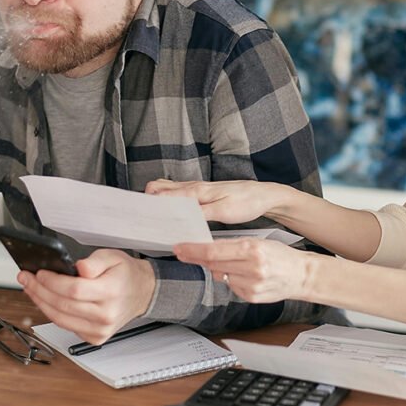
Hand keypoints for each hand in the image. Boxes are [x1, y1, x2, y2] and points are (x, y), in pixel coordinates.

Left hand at [18, 249, 156, 344]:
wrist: (141, 293)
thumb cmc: (125, 275)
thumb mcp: (112, 257)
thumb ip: (94, 261)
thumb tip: (78, 268)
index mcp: (112, 292)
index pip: (74, 290)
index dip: (52, 282)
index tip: (39, 273)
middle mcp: (106, 314)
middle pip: (63, 305)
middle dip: (39, 291)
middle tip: (26, 279)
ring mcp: (100, 329)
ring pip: (60, 319)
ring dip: (40, 303)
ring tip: (30, 289)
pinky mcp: (95, 337)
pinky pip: (66, 327)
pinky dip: (52, 314)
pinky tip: (45, 301)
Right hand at [145, 179, 284, 223]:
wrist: (264, 196)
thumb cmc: (247, 202)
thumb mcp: (224, 212)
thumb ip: (200, 213)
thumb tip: (178, 218)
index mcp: (196, 191)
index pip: (163, 194)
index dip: (150, 205)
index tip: (142, 217)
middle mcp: (193, 187)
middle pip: (159, 188)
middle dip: (148, 201)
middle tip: (146, 219)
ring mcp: (197, 188)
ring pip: (167, 189)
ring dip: (157, 200)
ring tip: (154, 218)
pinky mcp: (202, 192)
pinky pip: (178, 194)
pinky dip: (169, 201)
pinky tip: (172, 214)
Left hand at [173, 238, 311, 303]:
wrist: (301, 275)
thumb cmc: (280, 255)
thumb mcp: (258, 242)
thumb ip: (234, 247)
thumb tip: (208, 251)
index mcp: (252, 249)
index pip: (214, 251)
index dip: (193, 250)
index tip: (179, 248)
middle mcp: (251, 268)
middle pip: (213, 264)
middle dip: (196, 258)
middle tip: (183, 252)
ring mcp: (251, 285)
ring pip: (220, 276)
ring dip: (218, 269)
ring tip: (234, 264)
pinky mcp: (251, 297)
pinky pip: (231, 286)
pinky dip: (232, 280)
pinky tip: (244, 276)